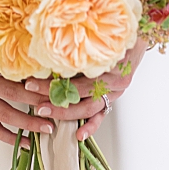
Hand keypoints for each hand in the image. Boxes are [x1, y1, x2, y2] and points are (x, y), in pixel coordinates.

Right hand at [0, 26, 52, 146]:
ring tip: (43, 130)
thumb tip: (42, 69)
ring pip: (2, 117)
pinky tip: (23, 142)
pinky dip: (8, 136)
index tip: (54, 95)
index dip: (35, 91)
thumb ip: (10, 60)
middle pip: (11, 100)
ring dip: (26, 125)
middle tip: (54, 116)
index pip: (13, 82)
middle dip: (35, 108)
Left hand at [22, 39, 146, 140]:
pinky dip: (91, 126)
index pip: (73, 78)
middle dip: (54, 99)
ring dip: (66, 113)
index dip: (50, 83)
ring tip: (45, 112)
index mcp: (107, 66)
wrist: (138, 35)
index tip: (29, 82)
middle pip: (79, 95)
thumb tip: (45, 52)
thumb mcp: (96, 37)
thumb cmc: (116, 34)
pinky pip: (102, 115)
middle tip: (34, 101)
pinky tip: (80, 135)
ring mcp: (115, 92)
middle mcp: (113, 81)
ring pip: (89, 108)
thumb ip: (76, 47)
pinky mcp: (113, 97)